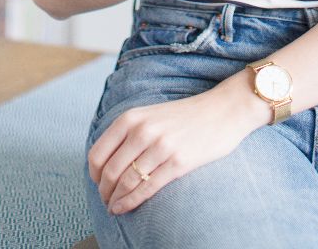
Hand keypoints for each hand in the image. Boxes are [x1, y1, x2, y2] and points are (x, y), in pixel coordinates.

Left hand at [87, 82, 264, 215]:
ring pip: (127, 182)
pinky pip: (147, 188)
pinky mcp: (178, 162)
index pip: (98, 152)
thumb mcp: (152, 114)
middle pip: (110, 171)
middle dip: (104, 191)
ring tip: (114, 207)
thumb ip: (129, 132)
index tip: (97, 183)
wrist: (223, 110)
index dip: (94, 174)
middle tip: (105, 200)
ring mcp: (161, 146)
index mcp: (132, 117)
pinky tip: (125, 208)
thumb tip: (106, 162)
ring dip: (115, 200)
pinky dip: (131, 202)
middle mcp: (143, 130)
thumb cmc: (187, 115)